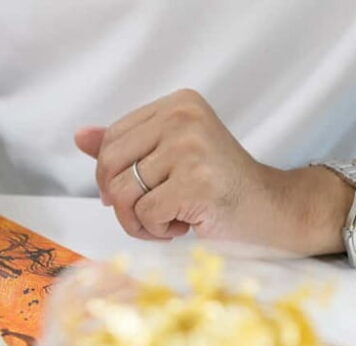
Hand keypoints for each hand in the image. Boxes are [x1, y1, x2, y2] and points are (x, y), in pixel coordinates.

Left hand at [74, 89, 352, 254]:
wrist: (274, 211)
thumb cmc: (218, 188)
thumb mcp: (170, 157)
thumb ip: (127, 145)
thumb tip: (80, 136)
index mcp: (177, 104)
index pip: (111, 140)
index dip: (112, 176)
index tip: (137, 192)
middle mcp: (183, 117)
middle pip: (109, 165)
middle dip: (120, 201)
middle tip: (149, 213)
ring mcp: (191, 148)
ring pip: (122, 194)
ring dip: (139, 221)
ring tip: (168, 220)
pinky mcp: (196, 183)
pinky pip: (144, 216)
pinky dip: (157, 231)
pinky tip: (184, 226)